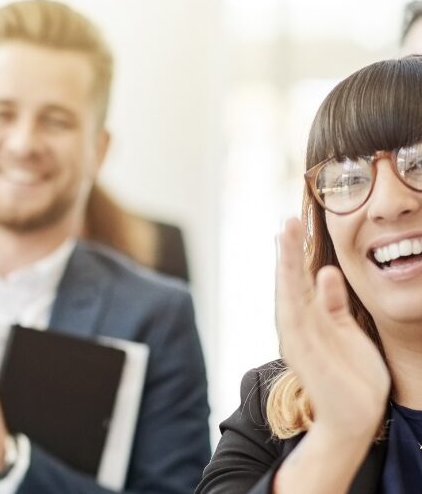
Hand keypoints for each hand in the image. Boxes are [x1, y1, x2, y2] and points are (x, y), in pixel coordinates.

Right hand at [276, 218, 389, 438]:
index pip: (300, 279)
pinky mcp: (305, 356)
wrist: (354, 418)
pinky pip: (296, 322)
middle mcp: (299, 326)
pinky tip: (296, 278)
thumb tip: (327, 272)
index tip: (293, 224)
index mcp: (310, 318)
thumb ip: (334, 303)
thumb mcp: (347, 331)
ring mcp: (300, 340)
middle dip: (287, 252)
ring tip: (285, 238)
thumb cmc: (352, 376)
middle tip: (286, 221)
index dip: (295, 252)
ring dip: (286, 266)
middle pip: (290, 281)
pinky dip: (292, 300)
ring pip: (289, 295)